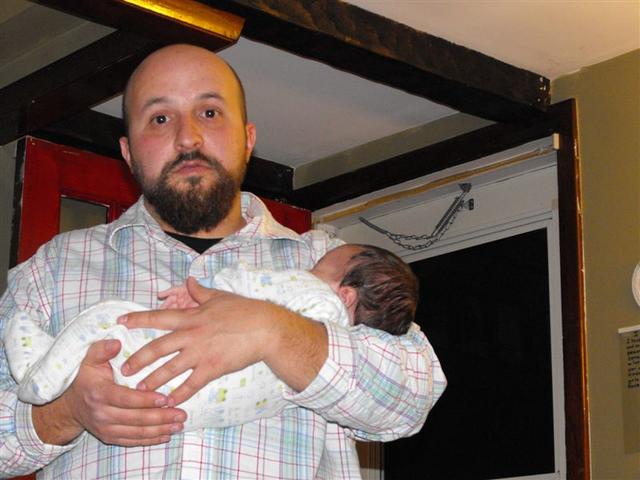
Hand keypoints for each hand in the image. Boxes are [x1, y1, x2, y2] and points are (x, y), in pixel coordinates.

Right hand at [32, 339, 186, 446]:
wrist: (71, 405)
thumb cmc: (86, 377)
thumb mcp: (89, 359)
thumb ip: (102, 349)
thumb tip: (116, 342)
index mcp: (99, 394)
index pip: (126, 399)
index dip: (146, 400)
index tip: (166, 398)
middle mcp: (102, 414)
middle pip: (136, 419)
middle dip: (161, 418)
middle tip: (181, 414)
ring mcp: (105, 429)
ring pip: (137, 433)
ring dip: (160, 430)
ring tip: (179, 425)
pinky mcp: (110, 438)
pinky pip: (133, 441)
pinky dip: (150, 440)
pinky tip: (167, 435)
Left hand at [119, 278, 275, 405]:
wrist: (265, 328)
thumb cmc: (244, 310)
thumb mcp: (220, 297)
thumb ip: (200, 291)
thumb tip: (189, 280)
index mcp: (191, 317)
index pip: (158, 318)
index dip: (138, 319)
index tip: (121, 322)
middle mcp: (191, 336)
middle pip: (157, 348)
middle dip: (138, 359)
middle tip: (124, 369)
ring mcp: (200, 354)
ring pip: (170, 369)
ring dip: (153, 380)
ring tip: (140, 390)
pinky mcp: (212, 369)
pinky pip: (191, 384)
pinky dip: (179, 394)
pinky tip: (170, 402)